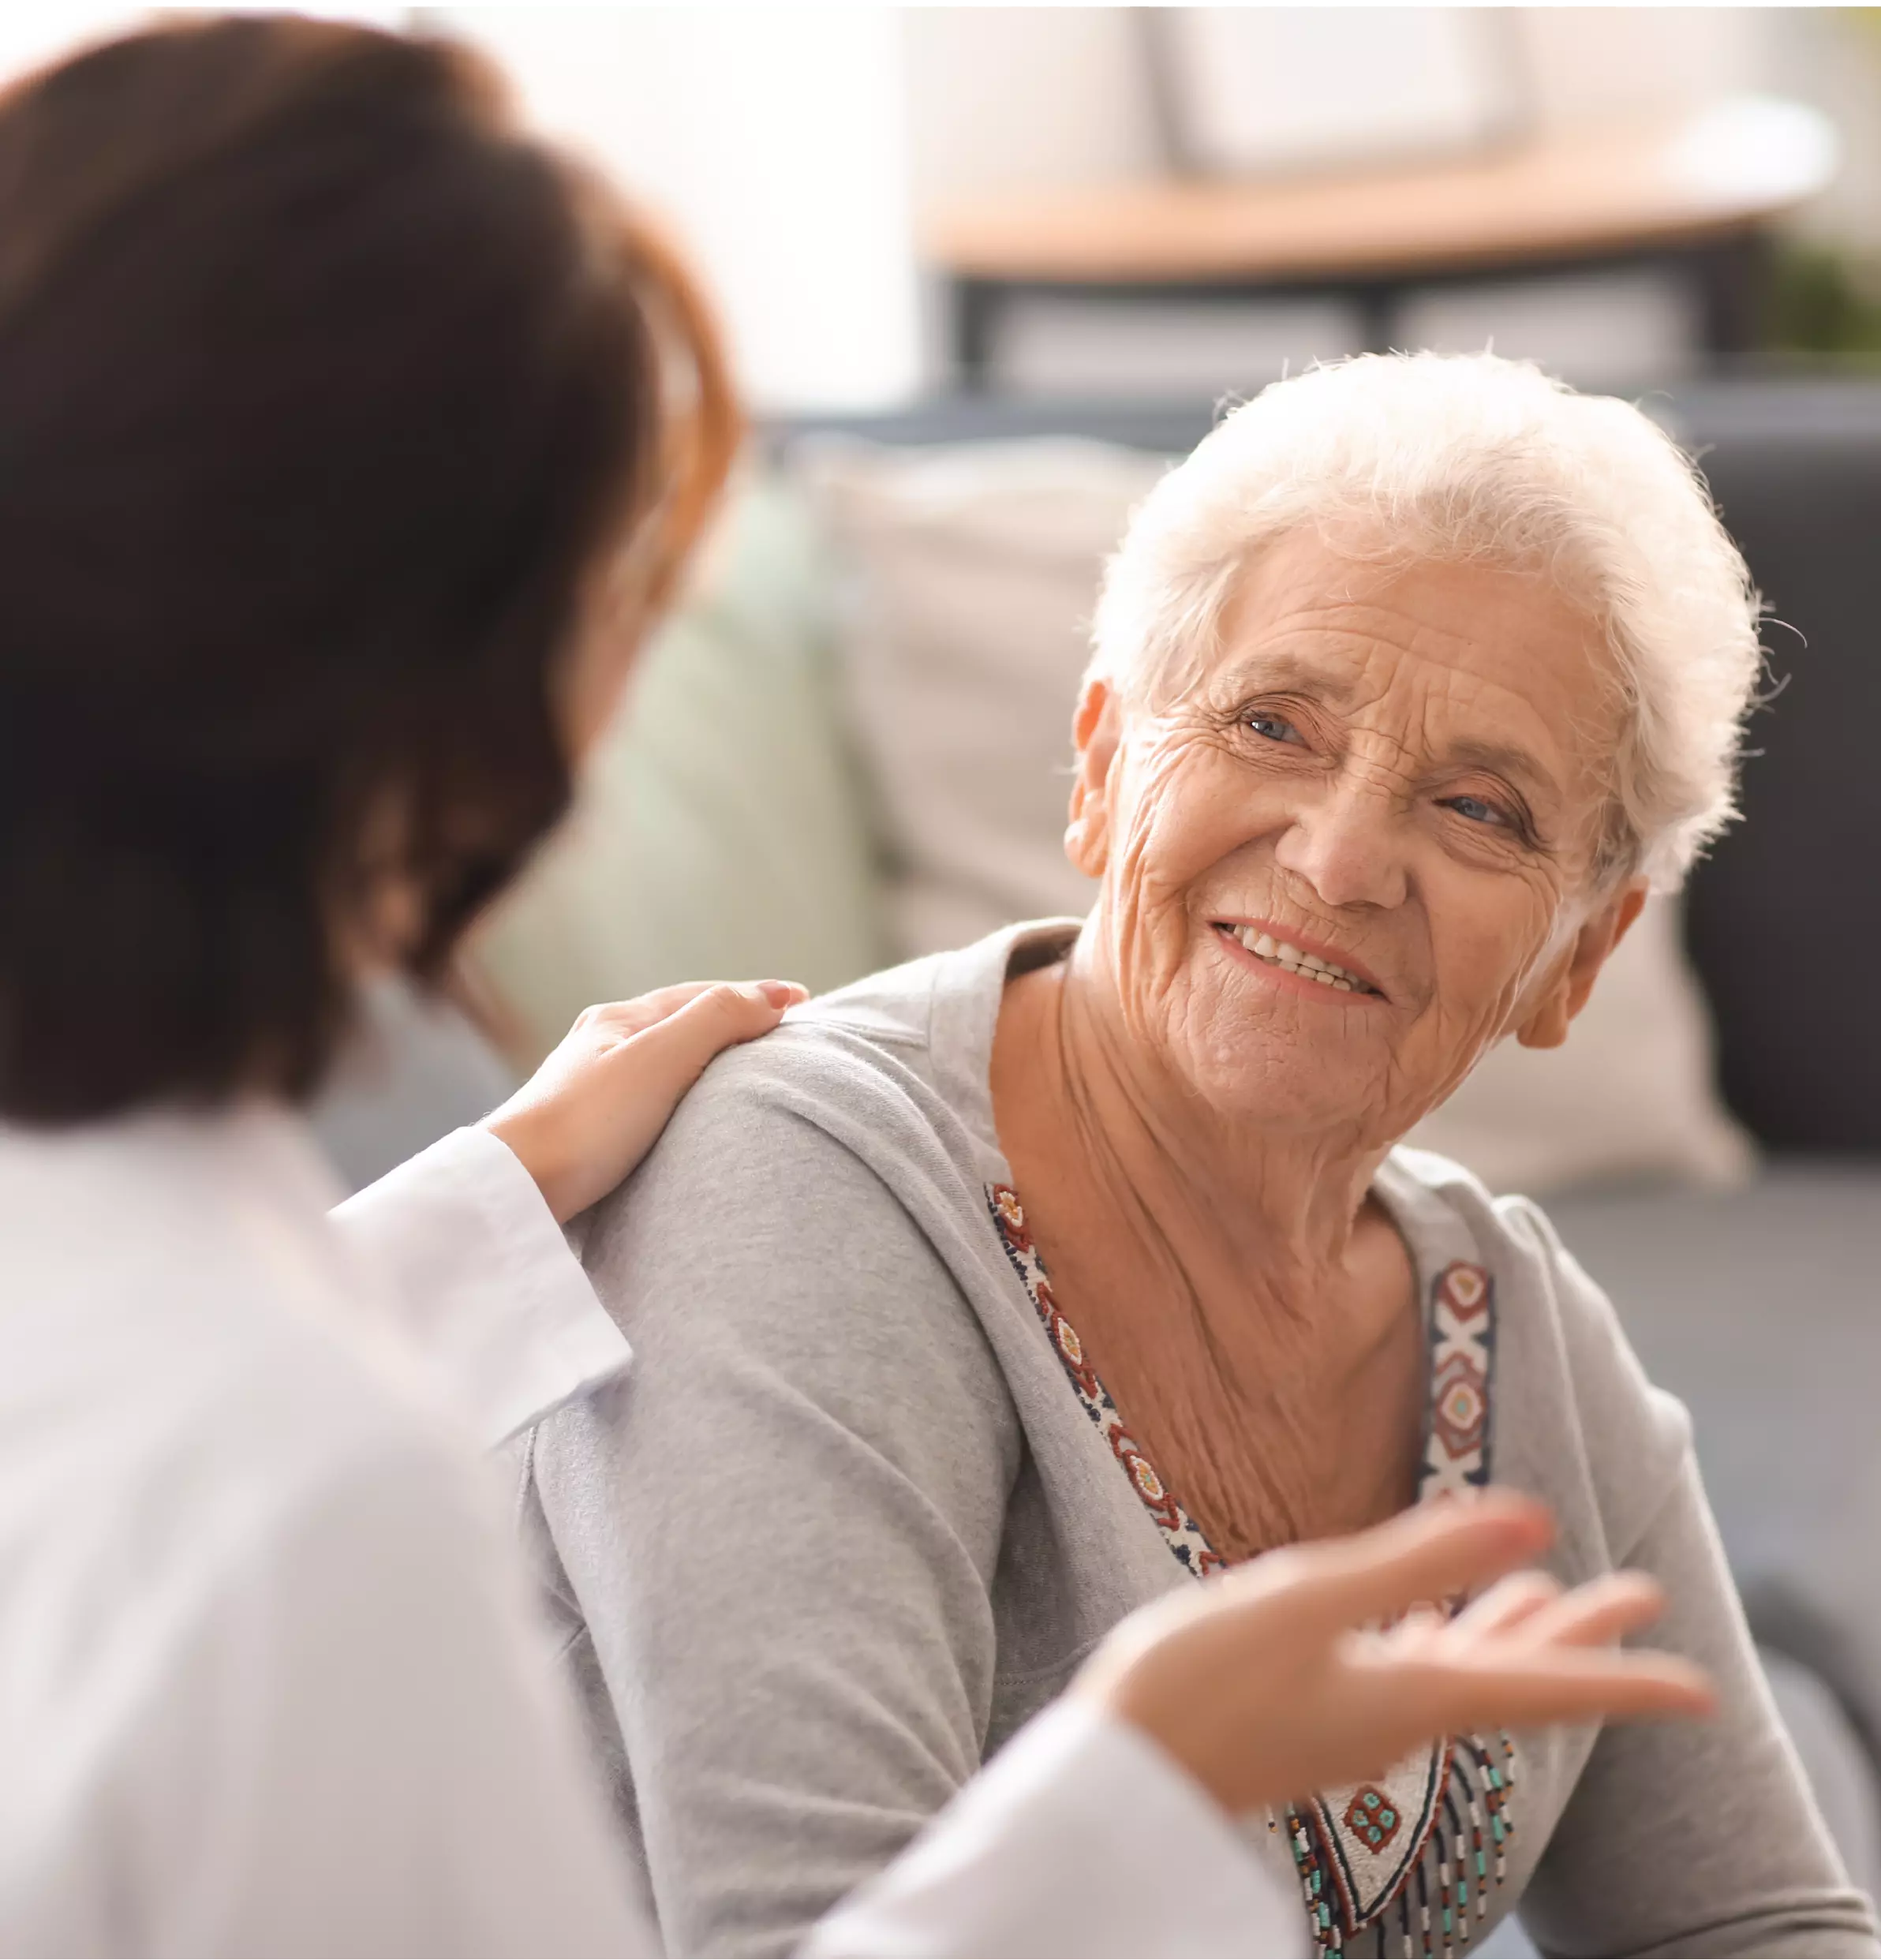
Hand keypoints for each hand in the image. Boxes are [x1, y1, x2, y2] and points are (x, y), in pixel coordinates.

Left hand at [484, 980, 806, 1222]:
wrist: (514, 1191)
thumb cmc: (586, 1124)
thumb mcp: (661, 1059)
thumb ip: (717, 1020)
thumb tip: (771, 999)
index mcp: (616, 1020)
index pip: (700, 996)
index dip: (753, 995)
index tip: (802, 1003)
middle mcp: (598, 1047)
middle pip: (678, 1023)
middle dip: (729, 1021)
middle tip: (778, 1033)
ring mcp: (586, 1089)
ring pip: (660, 1061)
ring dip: (704, 1059)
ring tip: (742, 1073)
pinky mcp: (582, 1134)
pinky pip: (646, 1098)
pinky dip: (681, 1093)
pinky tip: (687, 1118)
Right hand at [1076, 1491, 1714, 1818]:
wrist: (1121, 1776)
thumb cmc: (1201, 1684)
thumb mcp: (1307, 1603)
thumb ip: (1416, 1558)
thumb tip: (1532, 1521)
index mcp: (1411, 1695)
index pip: (1541, 1686)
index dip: (1623, 1678)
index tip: (1701, 1690)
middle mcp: (1397, 1715)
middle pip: (1514, 1673)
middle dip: (1580, 1633)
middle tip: (1642, 1591)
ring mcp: (1355, 1717)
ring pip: (1462, 1668)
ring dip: (1514, 1628)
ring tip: (1549, 1591)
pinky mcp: (1314, 1709)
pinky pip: (1406, 1672)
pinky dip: (1439, 1637)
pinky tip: (1426, 1622)